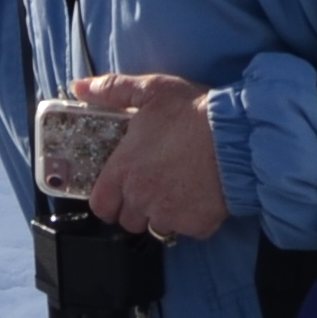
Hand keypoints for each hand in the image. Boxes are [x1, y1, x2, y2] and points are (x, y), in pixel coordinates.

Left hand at [68, 71, 227, 239]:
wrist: (237, 134)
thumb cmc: (192, 111)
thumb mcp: (151, 90)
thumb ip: (112, 90)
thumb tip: (79, 87)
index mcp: (124, 170)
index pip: (100, 205)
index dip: (109, 200)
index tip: (120, 189)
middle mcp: (141, 198)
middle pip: (128, 220)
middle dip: (137, 208)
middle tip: (155, 184)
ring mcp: (169, 215)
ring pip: (157, 227)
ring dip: (164, 214)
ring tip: (181, 189)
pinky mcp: (196, 225)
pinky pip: (188, 230)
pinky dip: (193, 219)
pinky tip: (203, 196)